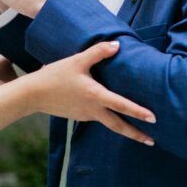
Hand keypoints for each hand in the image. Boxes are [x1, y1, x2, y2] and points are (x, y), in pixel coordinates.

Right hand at [22, 41, 155, 145]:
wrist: (32, 94)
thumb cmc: (54, 76)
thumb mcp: (76, 61)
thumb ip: (98, 52)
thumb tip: (117, 45)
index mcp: (95, 96)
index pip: (122, 106)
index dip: (139, 112)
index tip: (154, 119)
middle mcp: (93, 110)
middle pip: (118, 126)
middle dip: (136, 134)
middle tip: (151, 141)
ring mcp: (85, 115)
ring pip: (108, 123)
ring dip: (123, 127)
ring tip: (137, 129)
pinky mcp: (78, 115)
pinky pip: (97, 117)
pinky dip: (108, 119)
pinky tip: (109, 114)